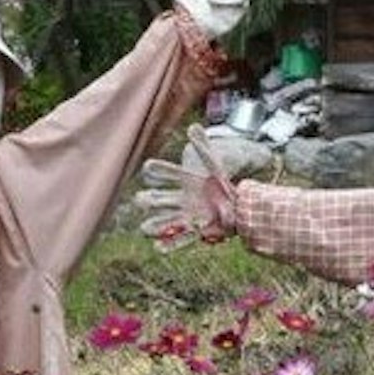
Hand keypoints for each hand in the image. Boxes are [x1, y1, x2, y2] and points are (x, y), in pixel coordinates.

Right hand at [139, 129, 240, 245]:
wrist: (233, 204)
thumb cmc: (219, 183)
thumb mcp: (214, 164)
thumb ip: (203, 147)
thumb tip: (193, 127)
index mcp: (184, 181)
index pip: (167, 173)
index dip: (158, 172)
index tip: (148, 168)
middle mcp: (179, 198)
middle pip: (159, 198)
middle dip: (149, 199)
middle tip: (141, 199)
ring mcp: (185, 216)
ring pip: (165, 220)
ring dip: (155, 224)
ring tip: (144, 228)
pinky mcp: (194, 230)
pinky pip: (180, 238)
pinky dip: (170, 244)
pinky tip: (158, 248)